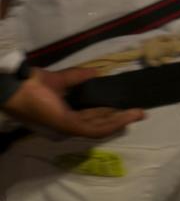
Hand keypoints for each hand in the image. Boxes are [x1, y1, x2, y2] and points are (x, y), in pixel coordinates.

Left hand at [2, 66, 143, 138]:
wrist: (18, 87)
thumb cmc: (34, 84)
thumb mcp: (62, 79)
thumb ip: (80, 76)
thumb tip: (100, 72)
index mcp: (64, 116)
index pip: (91, 117)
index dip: (111, 114)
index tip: (127, 107)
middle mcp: (67, 125)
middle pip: (99, 124)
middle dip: (120, 119)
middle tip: (140, 113)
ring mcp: (67, 128)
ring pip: (100, 128)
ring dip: (120, 121)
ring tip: (138, 114)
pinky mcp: (68, 126)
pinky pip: (94, 128)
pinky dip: (111, 123)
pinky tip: (125, 117)